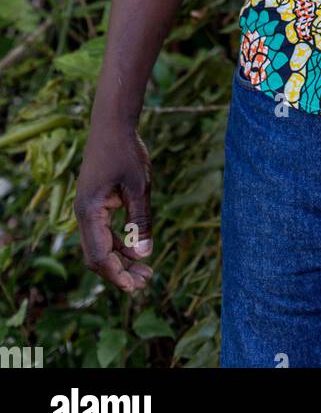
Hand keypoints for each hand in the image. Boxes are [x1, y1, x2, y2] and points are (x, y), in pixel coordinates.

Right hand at [75, 122, 153, 294]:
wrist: (112, 125)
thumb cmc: (126, 152)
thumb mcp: (139, 186)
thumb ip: (140, 220)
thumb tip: (144, 255)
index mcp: (90, 211)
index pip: (99, 254)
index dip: (116, 273)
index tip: (134, 287)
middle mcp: (84, 214)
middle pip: (97, 255)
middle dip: (119, 271)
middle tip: (145, 283)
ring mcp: (88, 209)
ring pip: (100, 245)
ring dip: (120, 259)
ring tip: (145, 272)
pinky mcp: (96, 204)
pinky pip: (104, 232)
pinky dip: (119, 244)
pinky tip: (137, 249)